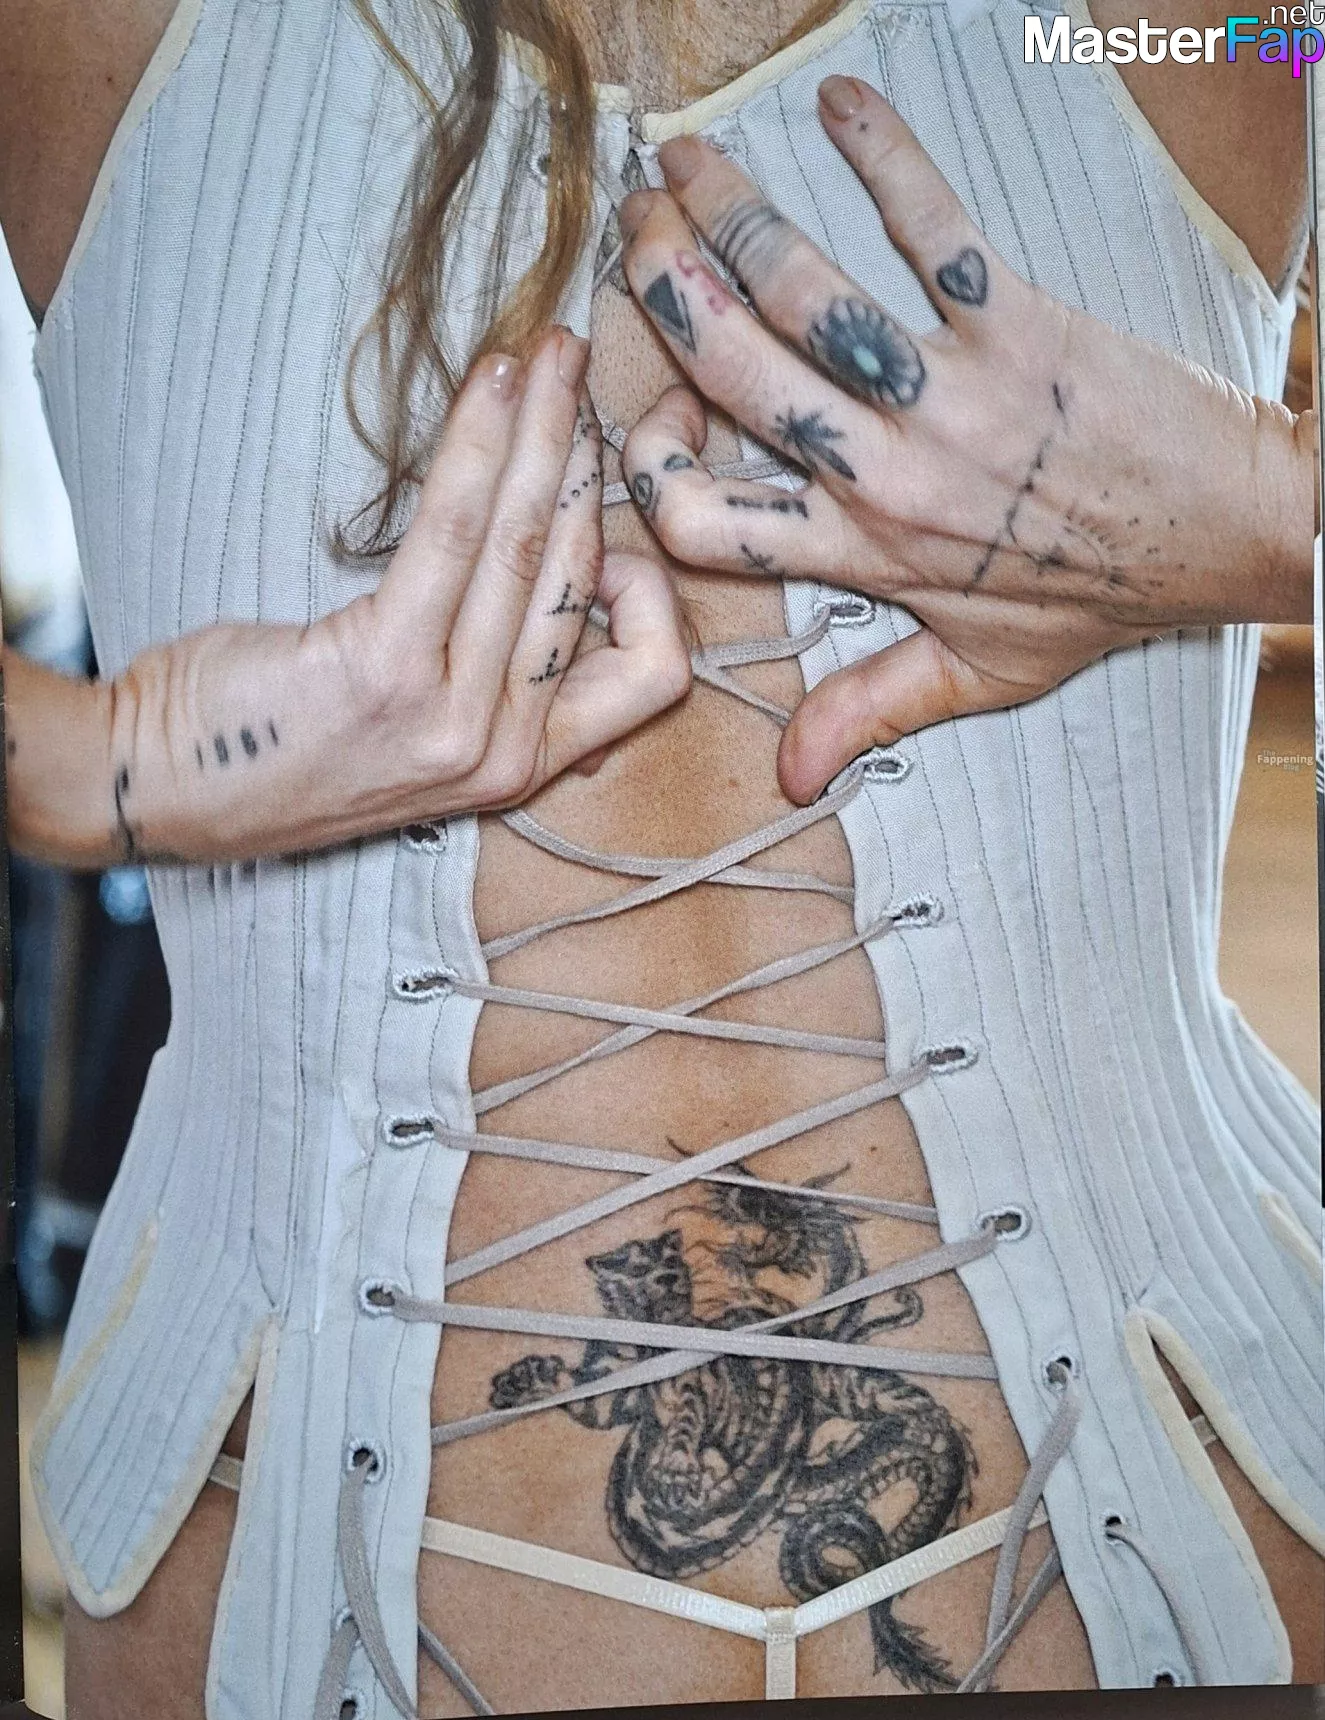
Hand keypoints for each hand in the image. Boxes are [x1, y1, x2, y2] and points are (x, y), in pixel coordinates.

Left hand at [6, 326, 691, 866]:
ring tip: (548, 353)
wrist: (164, 786)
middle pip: (590, 583)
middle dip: (590, 457)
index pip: (649, 674)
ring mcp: (451, 719)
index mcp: (525, 765)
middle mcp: (504, 752)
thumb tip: (553, 572)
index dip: (647, 591)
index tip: (596, 525)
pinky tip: (493, 382)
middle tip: (577, 372)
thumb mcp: (422, 734)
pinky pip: (457, 532)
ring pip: (534, 545)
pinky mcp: (386, 669)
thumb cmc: (288, 741)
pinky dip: (482, 444)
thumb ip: (494, 678)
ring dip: (549, 429)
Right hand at [617, 78, 1310, 804]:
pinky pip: (929, 225)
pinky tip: (838, 103)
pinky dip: (880, 156)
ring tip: (684, 163)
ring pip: (803, 294)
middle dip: (660, 290)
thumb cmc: (1099, 599)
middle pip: (729, 374)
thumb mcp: (980, 675)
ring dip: (730, 213)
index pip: (701, 521)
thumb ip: (868, 710)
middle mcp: (886, 472)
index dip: (645, 468)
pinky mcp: (1013, 322)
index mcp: (865, 554)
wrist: (1227, 532)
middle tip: (634, 234)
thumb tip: (788, 778)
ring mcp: (945, 394)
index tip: (647, 417)